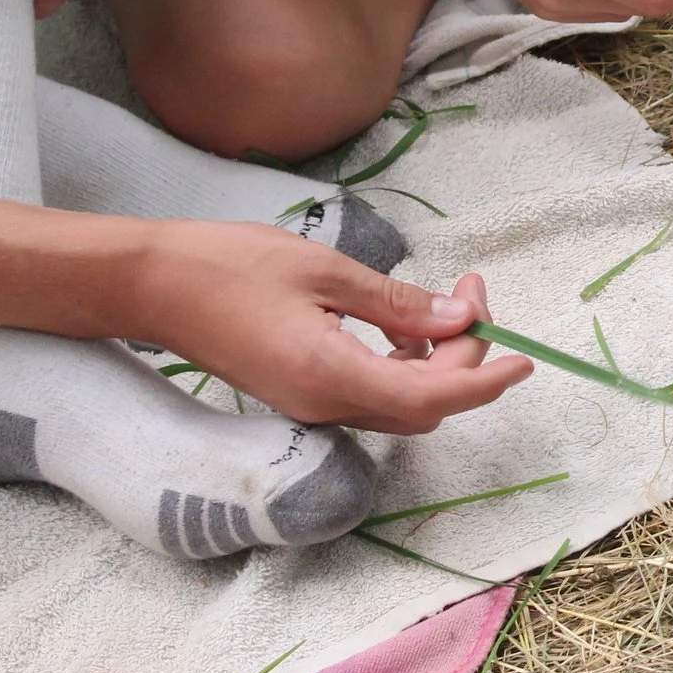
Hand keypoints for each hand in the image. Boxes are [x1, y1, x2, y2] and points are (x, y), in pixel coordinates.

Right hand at [137, 224, 531, 434]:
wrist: (150, 285)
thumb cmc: (229, 266)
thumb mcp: (324, 271)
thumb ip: (395, 304)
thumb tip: (459, 322)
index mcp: (330, 377)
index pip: (431, 398)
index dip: (484, 381)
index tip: (523, 358)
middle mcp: (322, 407)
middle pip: (423, 405)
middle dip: (465, 357)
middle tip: (471, 292)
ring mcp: (308, 407)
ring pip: (399, 404)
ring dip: (437, 362)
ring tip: (448, 298)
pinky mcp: (298, 395)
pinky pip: (370, 395)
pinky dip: (404, 365)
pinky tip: (406, 324)